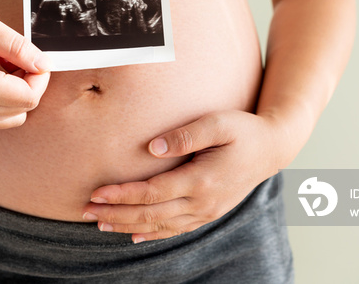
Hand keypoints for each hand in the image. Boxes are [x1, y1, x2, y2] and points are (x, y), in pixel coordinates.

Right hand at [0, 8, 50, 128]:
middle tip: (15, 59)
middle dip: (30, 84)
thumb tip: (45, 64)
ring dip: (17, 94)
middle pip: (24, 109)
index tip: (33, 58)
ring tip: (2, 68)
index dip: (40, 77)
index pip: (29, 97)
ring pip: (13, 118)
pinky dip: (2, 101)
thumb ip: (17, 46)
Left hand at [82, 110, 279, 242]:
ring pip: (160, 225)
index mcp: (202, 180)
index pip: (153, 192)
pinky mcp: (209, 212)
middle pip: (151, 214)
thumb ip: (186, 134)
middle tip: (86, 211)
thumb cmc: (243, 130)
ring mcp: (207, 211)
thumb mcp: (218, 123)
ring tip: (100, 224)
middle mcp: (203, 202)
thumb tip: (152, 146)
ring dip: (128, 225)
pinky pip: (176, 229)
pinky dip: (152, 234)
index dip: (122, 195)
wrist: (272, 149)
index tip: (97, 193)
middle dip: (116, 213)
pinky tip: (134, 236)